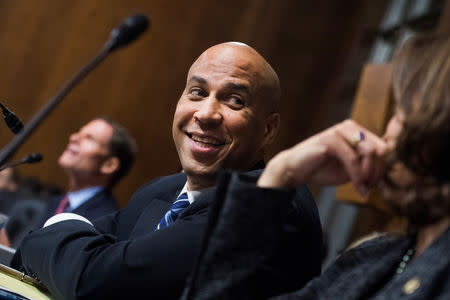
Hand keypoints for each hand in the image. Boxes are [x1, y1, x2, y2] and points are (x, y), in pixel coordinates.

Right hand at [258, 120, 387, 194]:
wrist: (295, 169)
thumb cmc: (321, 168)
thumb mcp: (350, 169)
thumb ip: (366, 168)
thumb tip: (389, 177)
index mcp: (356, 131)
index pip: (383, 145)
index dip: (386, 166)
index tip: (381, 185)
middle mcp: (350, 127)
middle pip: (380, 148)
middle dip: (379, 171)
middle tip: (373, 188)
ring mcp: (340, 131)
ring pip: (370, 152)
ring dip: (370, 175)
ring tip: (364, 189)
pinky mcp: (330, 139)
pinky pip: (352, 159)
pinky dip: (358, 176)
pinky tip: (358, 188)